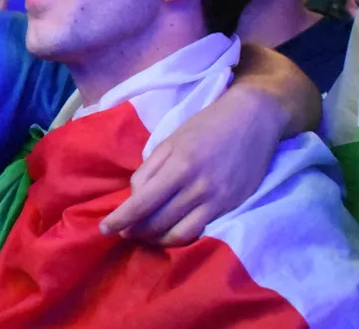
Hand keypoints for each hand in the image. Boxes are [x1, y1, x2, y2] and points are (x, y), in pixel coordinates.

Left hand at [100, 85, 284, 244]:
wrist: (252, 120)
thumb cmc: (207, 125)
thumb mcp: (172, 140)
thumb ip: (151, 168)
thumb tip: (135, 196)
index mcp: (176, 164)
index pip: (141, 201)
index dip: (121, 218)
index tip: (105, 228)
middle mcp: (194, 185)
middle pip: (156, 219)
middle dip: (135, 230)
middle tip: (124, 233)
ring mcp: (214, 198)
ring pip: (177, 231)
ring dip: (156, 238)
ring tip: (145, 236)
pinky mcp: (229, 206)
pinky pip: (199, 231)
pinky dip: (180, 237)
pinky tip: (170, 234)